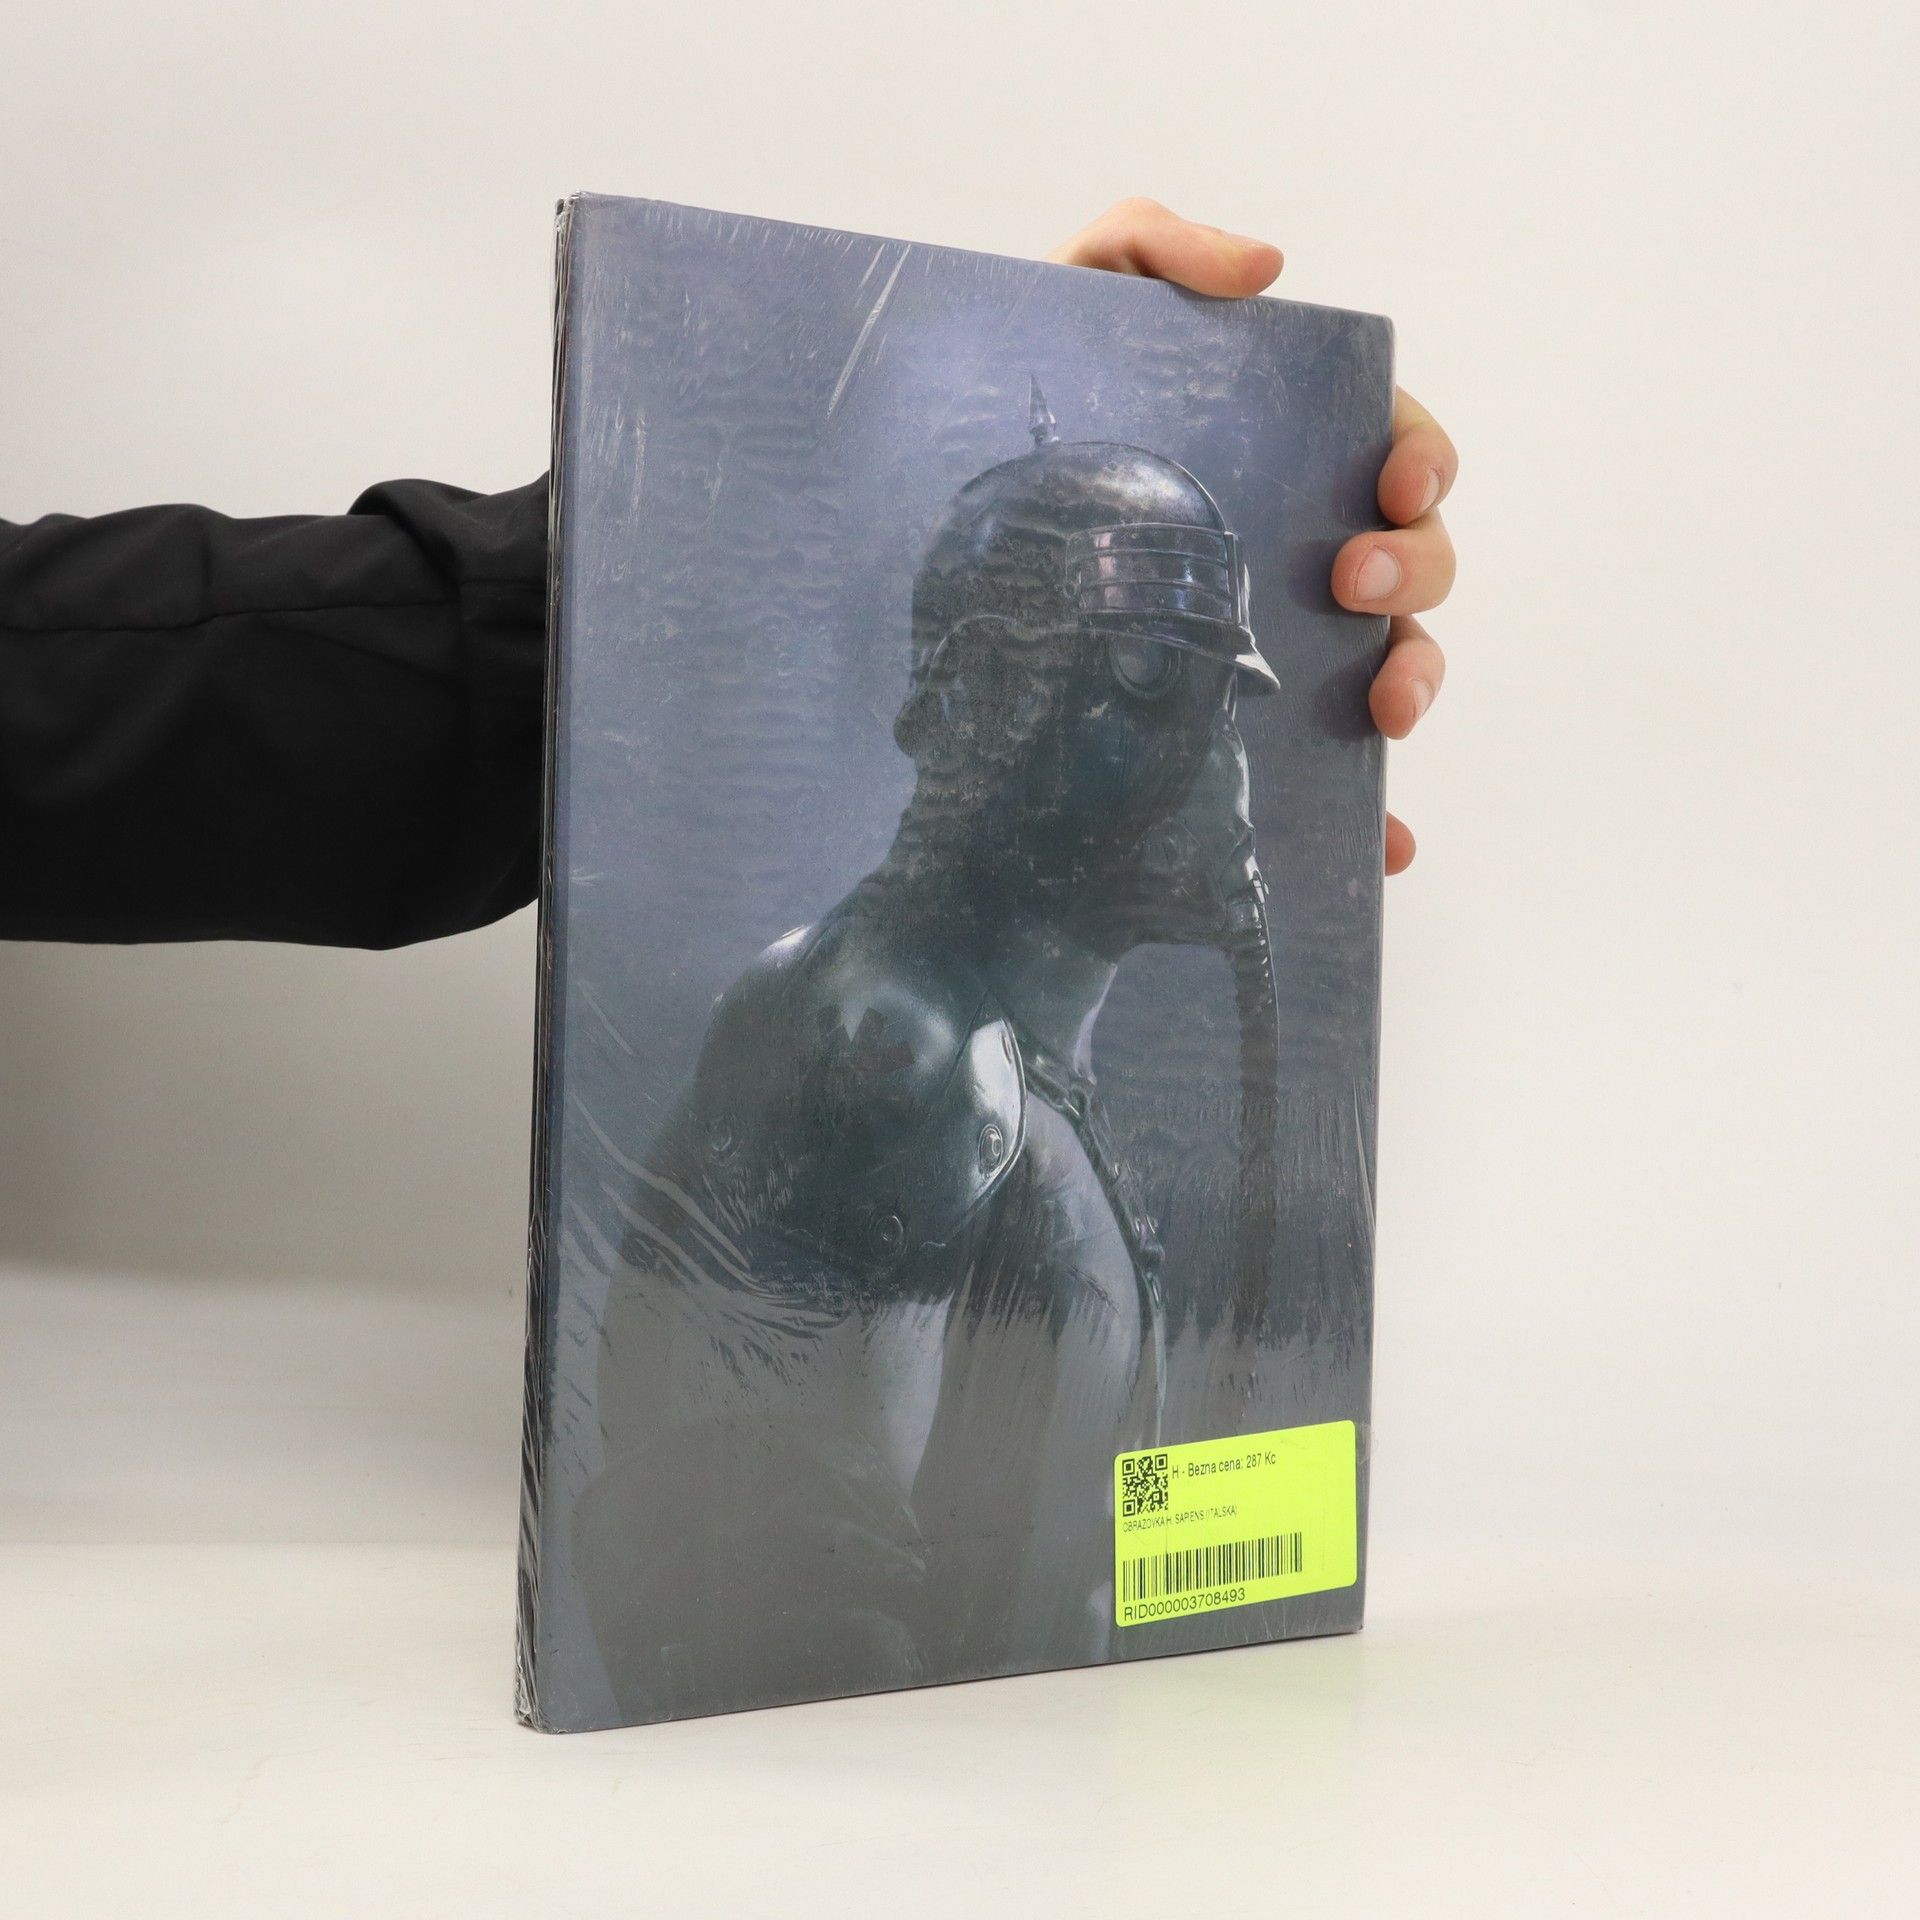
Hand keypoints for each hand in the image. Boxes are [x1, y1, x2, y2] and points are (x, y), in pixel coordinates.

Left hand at [1049, 198, 1455, 874]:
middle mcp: (1303, 556)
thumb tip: (1268, 267)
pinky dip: (1377, 823)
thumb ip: (1154, 246)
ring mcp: (1285, 647)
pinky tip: (1386, 850)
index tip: (1396, 479)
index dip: (1421, 460)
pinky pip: (1337, 787)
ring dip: (1417, 683)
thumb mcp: (1070, 304)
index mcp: (1291, 459)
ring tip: (1385, 711)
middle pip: (1415, 562)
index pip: (1395, 451)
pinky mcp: (1248, 734)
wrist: (951, 568)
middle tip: (1349, 583)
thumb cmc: (1034, 431)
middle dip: (1414, 570)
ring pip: (1398, 666)